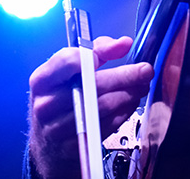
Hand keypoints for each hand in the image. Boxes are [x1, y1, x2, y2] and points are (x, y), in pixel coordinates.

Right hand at [27, 36, 152, 178]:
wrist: (49, 142)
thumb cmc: (64, 97)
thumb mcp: (70, 71)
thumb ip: (98, 50)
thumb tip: (124, 43)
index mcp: (43, 80)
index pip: (68, 61)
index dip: (96, 54)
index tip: (119, 51)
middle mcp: (46, 104)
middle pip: (93, 85)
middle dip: (126, 75)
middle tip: (145, 70)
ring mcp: (59, 128)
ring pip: (104, 106)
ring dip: (129, 94)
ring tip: (141, 86)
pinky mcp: (75, 146)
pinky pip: (108, 125)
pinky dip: (124, 111)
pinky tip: (130, 102)